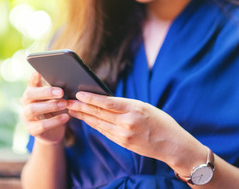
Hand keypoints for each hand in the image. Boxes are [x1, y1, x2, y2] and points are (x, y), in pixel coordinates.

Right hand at [20, 71, 69, 144]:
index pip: (31, 81)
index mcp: (32, 92)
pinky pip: (41, 125)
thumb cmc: (55, 110)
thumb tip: (70, 80)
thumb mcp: (56, 99)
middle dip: (45, 92)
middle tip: (61, 92)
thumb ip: (58, 90)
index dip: (35, 76)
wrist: (53, 132)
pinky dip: (55, 121)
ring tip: (64, 104)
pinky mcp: (31, 129)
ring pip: (33, 109)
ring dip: (50, 106)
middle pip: (30, 94)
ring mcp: (26, 116)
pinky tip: (66, 117)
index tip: (41, 70)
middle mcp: (26, 103)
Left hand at [67, 92, 204, 167]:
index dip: (90, 98)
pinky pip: (104, 132)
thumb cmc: (160, 121)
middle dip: (81, 107)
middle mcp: (128, 122)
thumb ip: (125, 104)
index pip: (107, 102)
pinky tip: (86, 120)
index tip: (78, 94)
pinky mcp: (123, 142)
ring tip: (72, 110)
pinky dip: (94, 125)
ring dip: (83, 117)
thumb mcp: (145, 107)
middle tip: (67, 102)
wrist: (171, 144)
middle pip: (99, 113)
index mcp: (134, 108)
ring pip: (98, 123)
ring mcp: (124, 134)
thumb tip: (104, 100)